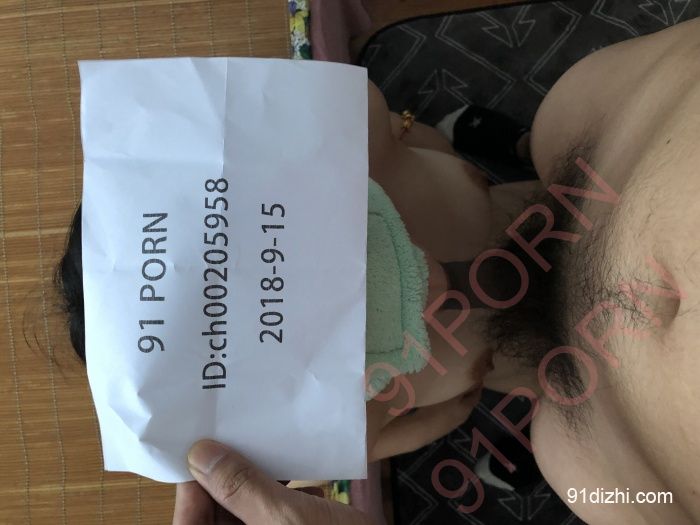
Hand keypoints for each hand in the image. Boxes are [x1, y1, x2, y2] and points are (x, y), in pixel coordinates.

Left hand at [173, 440, 374, 524]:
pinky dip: (286, 499)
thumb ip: (240, 487)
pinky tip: (304, 483)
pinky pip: (277, 518)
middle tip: (236, 436)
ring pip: (248, 514)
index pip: (190, 521)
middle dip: (227, 478)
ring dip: (258, 483)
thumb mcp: (284, 517)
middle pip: (218, 515)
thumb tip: (200, 453)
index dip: (191, 485)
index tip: (201, 445)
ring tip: (269, 449)